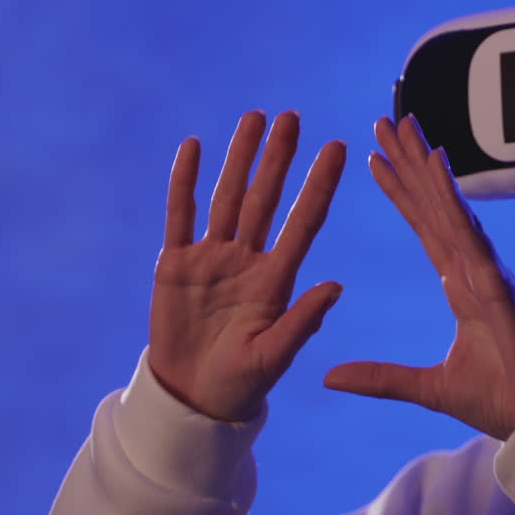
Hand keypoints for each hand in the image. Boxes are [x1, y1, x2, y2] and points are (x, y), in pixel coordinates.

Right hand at [148, 110, 346, 421]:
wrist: (193, 398)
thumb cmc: (241, 383)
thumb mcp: (274, 356)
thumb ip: (302, 320)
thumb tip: (337, 286)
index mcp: (278, 279)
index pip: (304, 222)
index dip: (320, 185)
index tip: (338, 148)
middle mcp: (248, 260)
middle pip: (266, 198)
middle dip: (279, 158)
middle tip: (293, 116)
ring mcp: (212, 258)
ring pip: (227, 197)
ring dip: (240, 158)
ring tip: (254, 118)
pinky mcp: (176, 264)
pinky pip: (181, 215)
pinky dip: (185, 182)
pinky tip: (193, 147)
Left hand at [323, 115, 514, 440]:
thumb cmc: (498, 399)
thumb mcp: (426, 387)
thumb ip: (380, 377)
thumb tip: (329, 376)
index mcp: (461, 286)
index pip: (424, 227)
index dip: (401, 193)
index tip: (377, 161)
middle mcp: (473, 268)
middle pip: (434, 204)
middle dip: (410, 162)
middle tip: (386, 121)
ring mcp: (486, 270)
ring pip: (448, 205)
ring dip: (425, 164)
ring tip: (403, 126)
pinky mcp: (495, 282)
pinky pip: (467, 231)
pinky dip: (451, 195)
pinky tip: (434, 162)